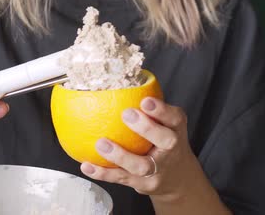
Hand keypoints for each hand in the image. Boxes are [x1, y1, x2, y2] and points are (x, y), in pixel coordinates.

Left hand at [80, 97, 203, 201]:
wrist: (177, 179)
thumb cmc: (162, 141)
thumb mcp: (164, 123)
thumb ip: (146, 108)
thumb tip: (112, 81)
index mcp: (175, 129)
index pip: (175, 118)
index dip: (162, 110)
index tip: (145, 101)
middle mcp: (171, 150)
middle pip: (166, 140)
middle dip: (147, 128)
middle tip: (127, 114)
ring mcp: (158, 169)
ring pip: (141, 165)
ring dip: (120, 155)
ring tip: (101, 143)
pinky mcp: (143, 184)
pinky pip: (121, 178)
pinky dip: (102, 173)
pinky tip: (87, 166)